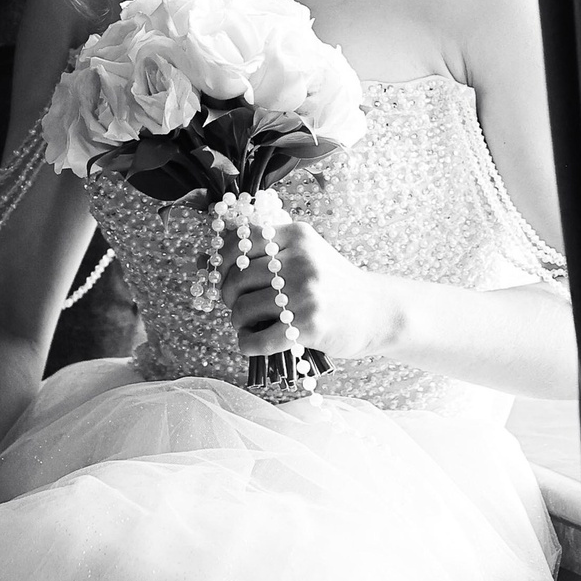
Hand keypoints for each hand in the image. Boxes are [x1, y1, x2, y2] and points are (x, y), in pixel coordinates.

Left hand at [221, 217, 401, 364]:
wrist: (376, 311)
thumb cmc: (333, 283)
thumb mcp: (306, 254)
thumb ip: (265, 252)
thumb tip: (203, 258)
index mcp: (298, 236)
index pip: (242, 240)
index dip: (224, 259)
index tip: (226, 273)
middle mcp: (301, 261)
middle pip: (238, 277)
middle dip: (228, 295)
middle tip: (237, 304)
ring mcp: (306, 294)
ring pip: (243, 308)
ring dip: (237, 321)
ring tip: (248, 325)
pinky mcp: (309, 326)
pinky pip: (259, 339)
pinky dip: (246, 344)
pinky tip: (251, 343)